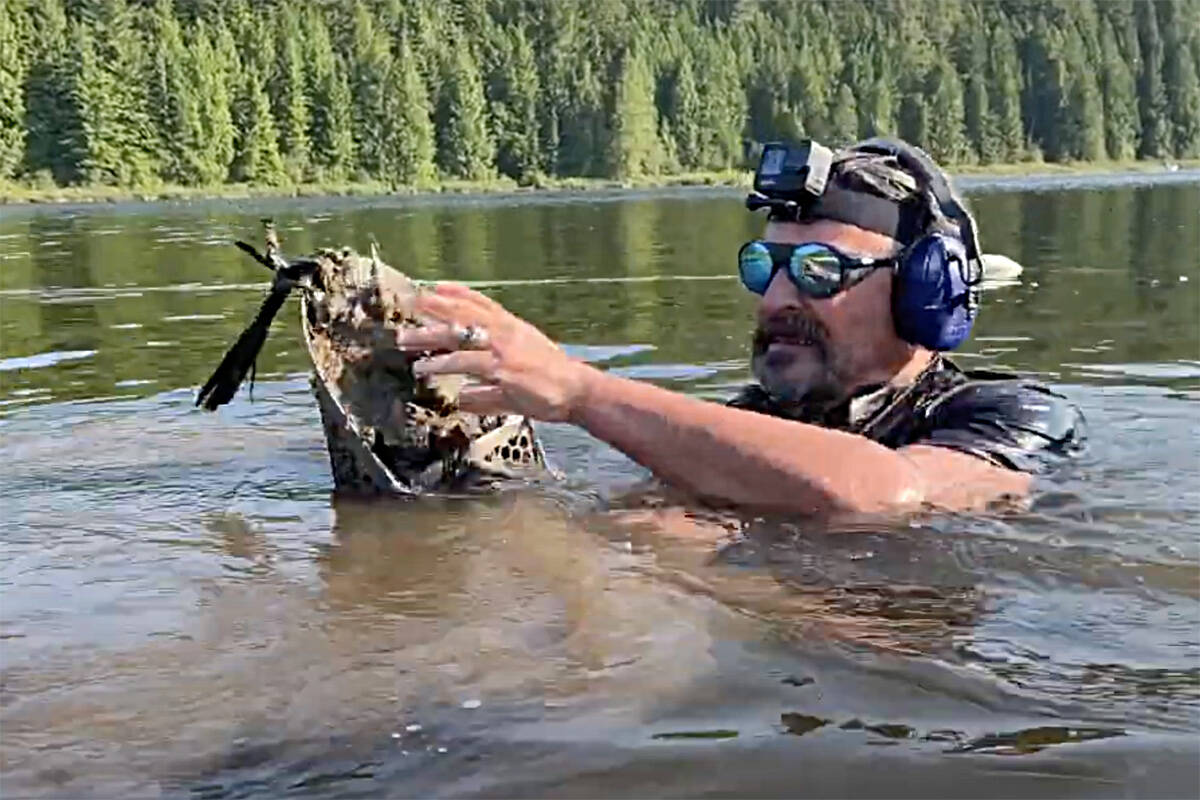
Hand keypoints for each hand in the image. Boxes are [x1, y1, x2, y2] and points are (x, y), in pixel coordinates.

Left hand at [395, 283, 591, 421]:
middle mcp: (506, 333)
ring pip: (458, 337)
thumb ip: (489, 382)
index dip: (458, 293)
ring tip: (405, 340)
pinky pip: (466, 364)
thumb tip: (462, 395)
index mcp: (513, 328)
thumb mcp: (521, 373)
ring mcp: (503, 350)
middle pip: (464, 314)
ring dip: (429, 337)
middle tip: (411, 305)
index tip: (436, 287)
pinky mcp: (501, 370)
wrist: (577, 390)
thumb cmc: (554, 382)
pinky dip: (443, 364)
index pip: (483, 303)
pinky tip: (425, 368)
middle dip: (435, 309)